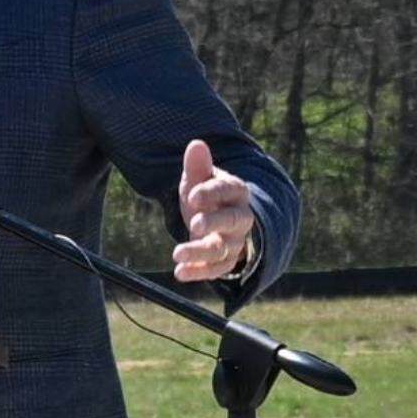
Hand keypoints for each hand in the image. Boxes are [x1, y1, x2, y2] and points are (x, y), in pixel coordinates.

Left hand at [171, 137, 261, 282]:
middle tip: (194, 223)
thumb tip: (196, 145)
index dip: (211, 193)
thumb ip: (198, 166)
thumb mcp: (200, 179)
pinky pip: (215, 269)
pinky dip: (198, 272)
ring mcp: (234, 241)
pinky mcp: (225, 261)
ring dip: (200, 251)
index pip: (228, 190)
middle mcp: (240, 217)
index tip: (193, 196)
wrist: (219, 219)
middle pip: (232, 220)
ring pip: (222, 249)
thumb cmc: (206, 195)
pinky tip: (179, 272)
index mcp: (236, 191)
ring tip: (177, 253)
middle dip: (214, 222)